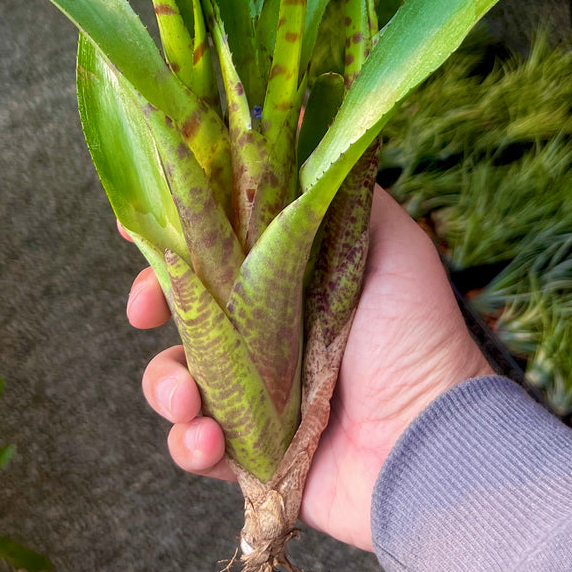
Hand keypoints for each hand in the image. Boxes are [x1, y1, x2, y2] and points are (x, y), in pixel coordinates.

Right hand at [125, 186, 493, 551]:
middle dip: (151, 302)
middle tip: (142, 309)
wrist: (433, 442)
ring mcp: (255, 395)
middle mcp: (265, 334)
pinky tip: (209, 439)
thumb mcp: (388, 241)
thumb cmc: (416, 336)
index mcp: (287, 282)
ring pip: (175, 378)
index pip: (215, 249)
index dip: (174, 238)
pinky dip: (190, 443)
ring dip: (166, 385)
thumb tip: (300, 118)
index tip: (138, 229)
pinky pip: (194, 445)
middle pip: (183, 308)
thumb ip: (337, 187)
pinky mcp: (251, 453)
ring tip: (188, 400)